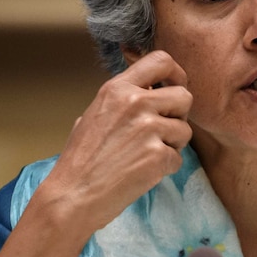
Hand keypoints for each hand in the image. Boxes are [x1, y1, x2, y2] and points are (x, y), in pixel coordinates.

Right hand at [40, 50, 192, 234]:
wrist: (72, 196)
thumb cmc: (81, 159)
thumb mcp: (96, 113)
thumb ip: (125, 98)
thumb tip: (152, 89)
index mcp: (118, 88)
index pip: (162, 60)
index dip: (176, 74)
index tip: (175, 88)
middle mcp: (135, 102)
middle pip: (184, 96)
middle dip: (179, 115)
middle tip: (162, 131)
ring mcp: (148, 128)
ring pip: (185, 130)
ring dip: (173, 145)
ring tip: (145, 155)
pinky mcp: (158, 155)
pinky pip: (178, 158)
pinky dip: (166, 168)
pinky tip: (142, 172)